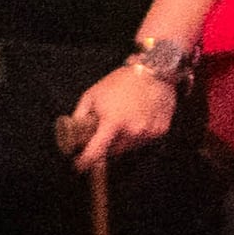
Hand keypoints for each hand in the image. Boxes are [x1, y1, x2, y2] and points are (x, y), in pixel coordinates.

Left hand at [56, 65, 177, 171]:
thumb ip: (80, 116)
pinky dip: (140, 134)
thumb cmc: (121, 81)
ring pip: (130, 147)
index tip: (79, 164)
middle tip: (107, 130)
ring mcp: (148, 131)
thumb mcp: (92, 94)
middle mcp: (132, 130)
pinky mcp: (161, 130)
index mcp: (113, 122)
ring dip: (124, 140)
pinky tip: (139, 118)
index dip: (84, 161)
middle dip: (107, 144)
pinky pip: (145, 140)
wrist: (154, 70)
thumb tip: (72, 132)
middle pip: (114, 151)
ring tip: (125, 119)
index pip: (95, 152)